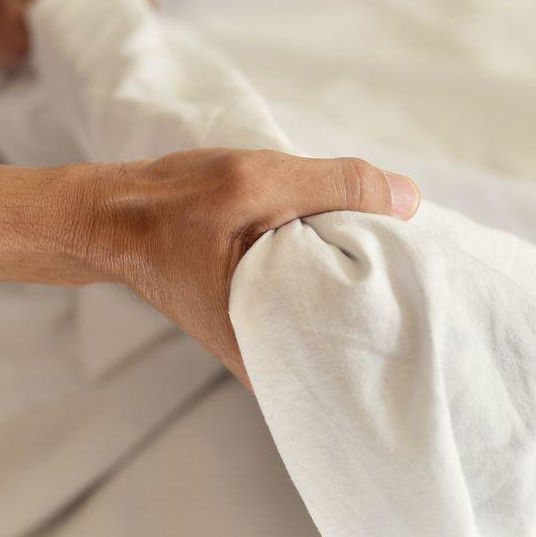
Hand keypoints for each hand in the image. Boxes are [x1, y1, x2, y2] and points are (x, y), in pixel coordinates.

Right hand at [87, 149, 420, 387]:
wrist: (109, 219)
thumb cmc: (171, 206)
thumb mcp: (256, 182)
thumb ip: (334, 186)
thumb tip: (410, 198)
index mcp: (270, 341)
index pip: (362, 335)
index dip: (399, 298)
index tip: (426, 265)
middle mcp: (268, 354)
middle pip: (352, 321)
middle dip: (382, 283)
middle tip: (409, 243)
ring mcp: (260, 334)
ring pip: (331, 304)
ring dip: (351, 269)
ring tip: (380, 237)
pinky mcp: (256, 310)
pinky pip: (308, 292)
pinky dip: (325, 265)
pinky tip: (338, 239)